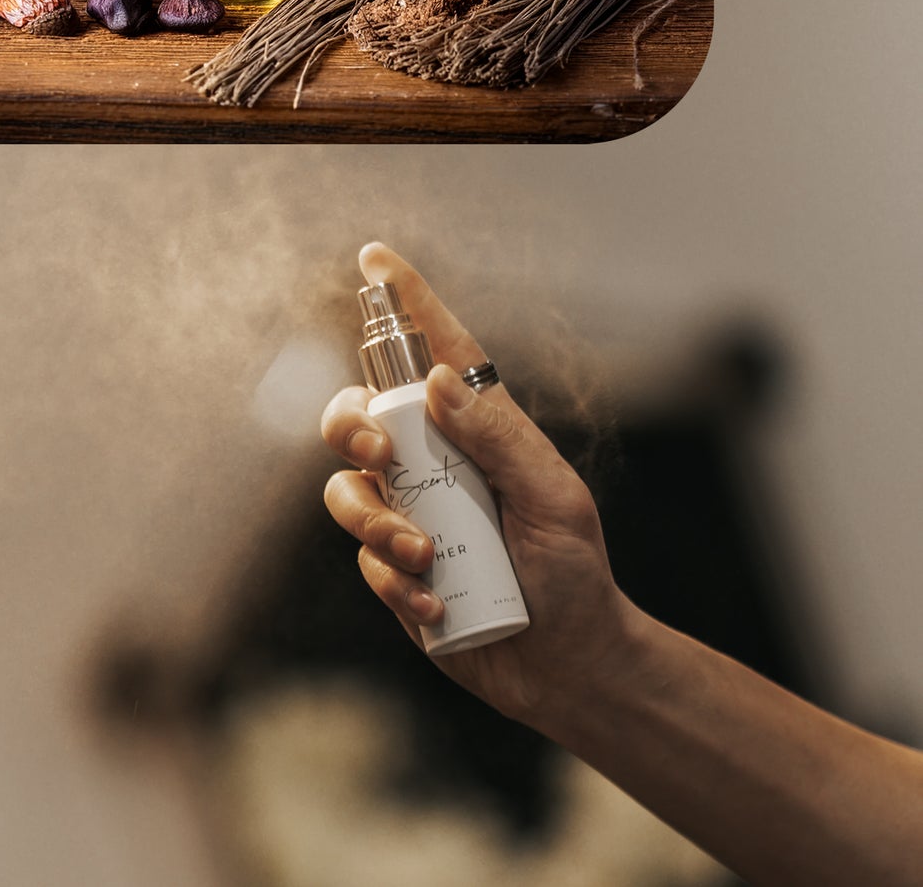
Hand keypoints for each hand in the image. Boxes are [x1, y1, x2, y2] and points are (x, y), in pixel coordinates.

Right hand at [321, 242, 641, 728]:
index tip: (375, 257)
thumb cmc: (574, 571)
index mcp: (476, 428)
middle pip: (357, 412)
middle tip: (378, 451)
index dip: (405, 301)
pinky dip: (397, 581)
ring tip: (425, 557)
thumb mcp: (552, 496)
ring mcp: (408, 513)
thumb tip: (439, 380)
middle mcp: (431, 461)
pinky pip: (364, 559)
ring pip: (347, 490)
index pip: (435, 351)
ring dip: (378, 521)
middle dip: (350, 423)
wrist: (568, 665)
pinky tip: (438, 604)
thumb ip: (499, 436)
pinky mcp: (393, 568)